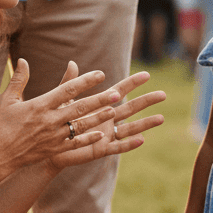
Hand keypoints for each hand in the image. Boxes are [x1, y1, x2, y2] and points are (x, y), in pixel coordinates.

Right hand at [0, 60, 122, 173]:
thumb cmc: (0, 125)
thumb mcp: (7, 99)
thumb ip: (18, 80)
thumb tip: (22, 60)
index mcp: (40, 105)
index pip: (67, 90)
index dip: (85, 81)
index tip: (100, 74)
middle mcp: (49, 120)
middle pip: (79, 108)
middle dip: (99, 100)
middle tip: (117, 93)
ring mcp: (53, 137)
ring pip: (80, 126)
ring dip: (98, 118)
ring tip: (113, 111)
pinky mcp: (53, 150)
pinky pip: (74, 144)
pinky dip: (88, 139)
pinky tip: (100, 134)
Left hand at [48, 63, 165, 172]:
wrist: (48, 143)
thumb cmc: (57, 120)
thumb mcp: (63, 100)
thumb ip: (69, 83)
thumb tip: (72, 62)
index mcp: (100, 104)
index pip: (120, 91)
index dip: (132, 83)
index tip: (146, 74)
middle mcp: (107, 118)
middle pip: (131, 108)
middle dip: (146, 101)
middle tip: (163, 94)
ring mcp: (106, 134)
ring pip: (130, 128)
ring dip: (145, 123)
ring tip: (161, 118)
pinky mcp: (101, 149)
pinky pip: (118, 147)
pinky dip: (129, 144)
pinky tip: (142, 140)